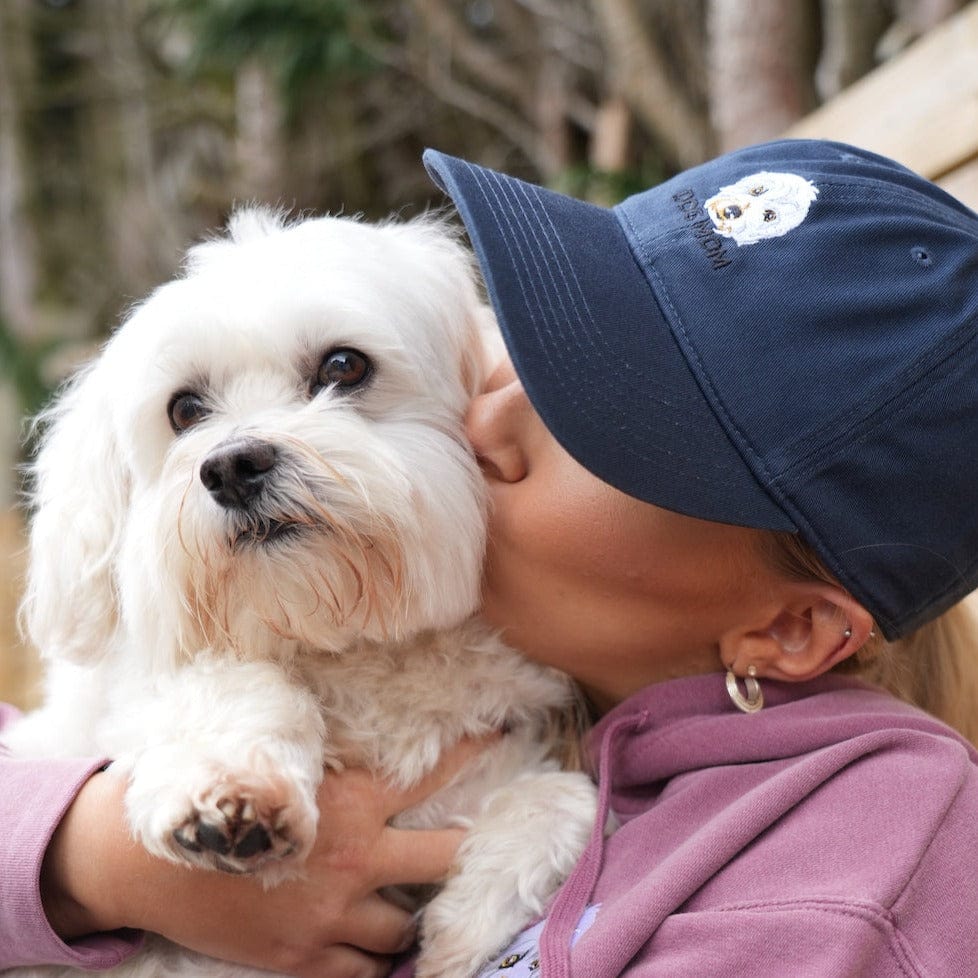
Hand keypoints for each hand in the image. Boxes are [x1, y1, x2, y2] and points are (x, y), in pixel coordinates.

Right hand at [41, 740, 485, 977]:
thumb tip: (375, 746)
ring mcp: (330, 916)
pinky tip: (368, 948)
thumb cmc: (222, 805)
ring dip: (407, 917)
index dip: (471, 754)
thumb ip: (336, 767)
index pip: (429, 776)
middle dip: (468, 852)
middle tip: (486, 850)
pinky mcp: (303, 959)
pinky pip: (363, 973)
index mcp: (349, 803)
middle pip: (443, 859)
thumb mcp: (285, 772)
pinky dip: (370, 962)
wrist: (152, 865)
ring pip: (403, 928)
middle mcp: (352, 859)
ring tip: (405, 906)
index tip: (504, 737)